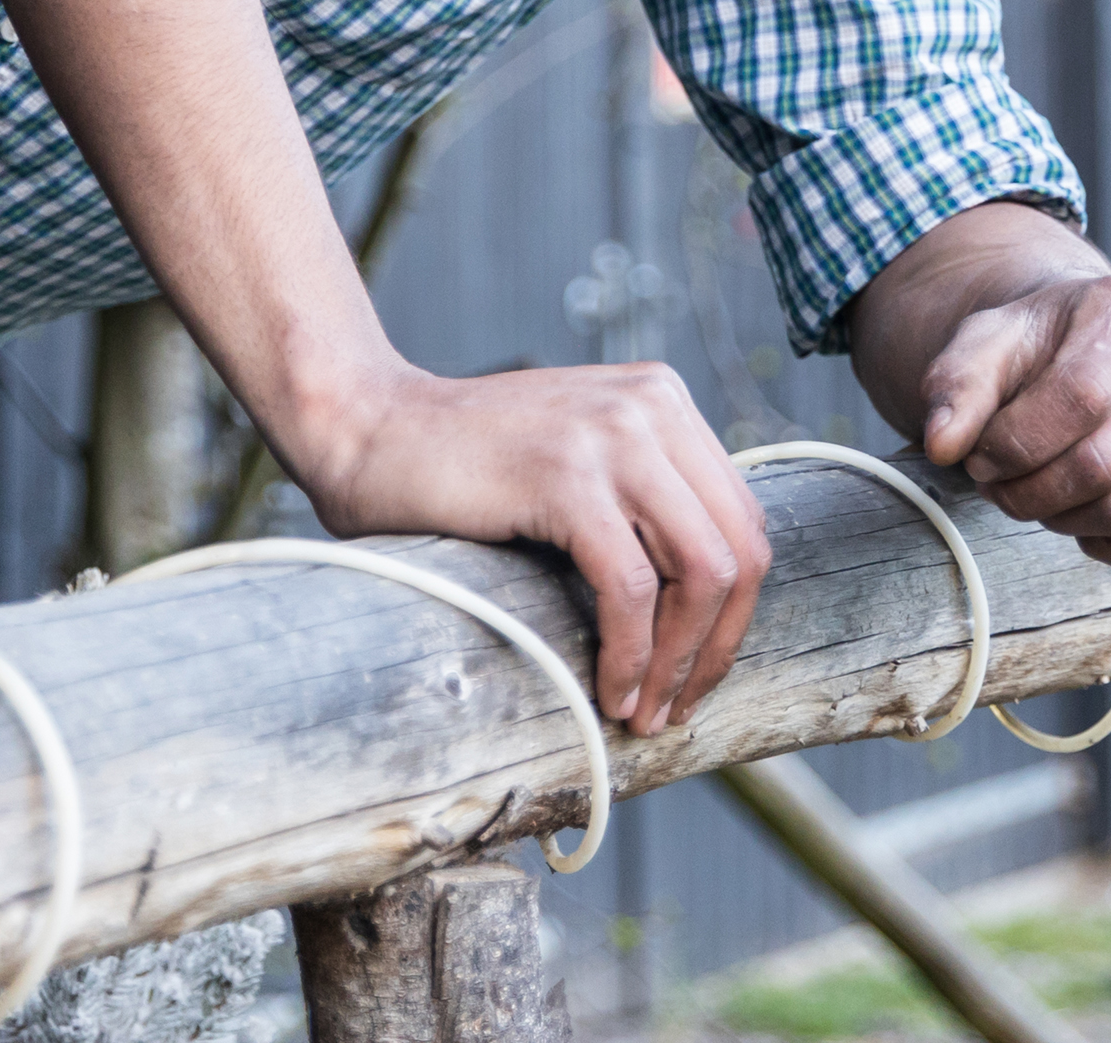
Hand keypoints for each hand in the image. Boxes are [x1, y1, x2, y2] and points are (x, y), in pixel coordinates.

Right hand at [289, 357, 772, 734]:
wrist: (366, 430)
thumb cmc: (462, 469)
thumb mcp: (576, 465)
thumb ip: (638, 501)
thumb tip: (699, 614)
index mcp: (664, 400)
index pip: (744, 520)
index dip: (732, 614)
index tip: (693, 676)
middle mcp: (652, 406)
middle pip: (740, 549)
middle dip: (715, 646)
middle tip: (673, 709)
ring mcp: (612, 435)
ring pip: (701, 571)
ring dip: (678, 660)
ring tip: (640, 712)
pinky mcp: (566, 476)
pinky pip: (632, 587)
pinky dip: (631, 653)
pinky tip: (608, 691)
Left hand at [856, 205, 1110, 566]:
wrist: (1093, 353)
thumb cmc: (1038, 351)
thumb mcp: (983, 348)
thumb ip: (953, 386)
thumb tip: (942, 442)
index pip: (1081, 395)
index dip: (1017, 443)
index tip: (978, 455)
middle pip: (1106, 461)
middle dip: (1031, 489)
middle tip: (999, 485)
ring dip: (1064, 520)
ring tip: (1038, 496)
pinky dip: (1109, 547)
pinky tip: (1084, 519)